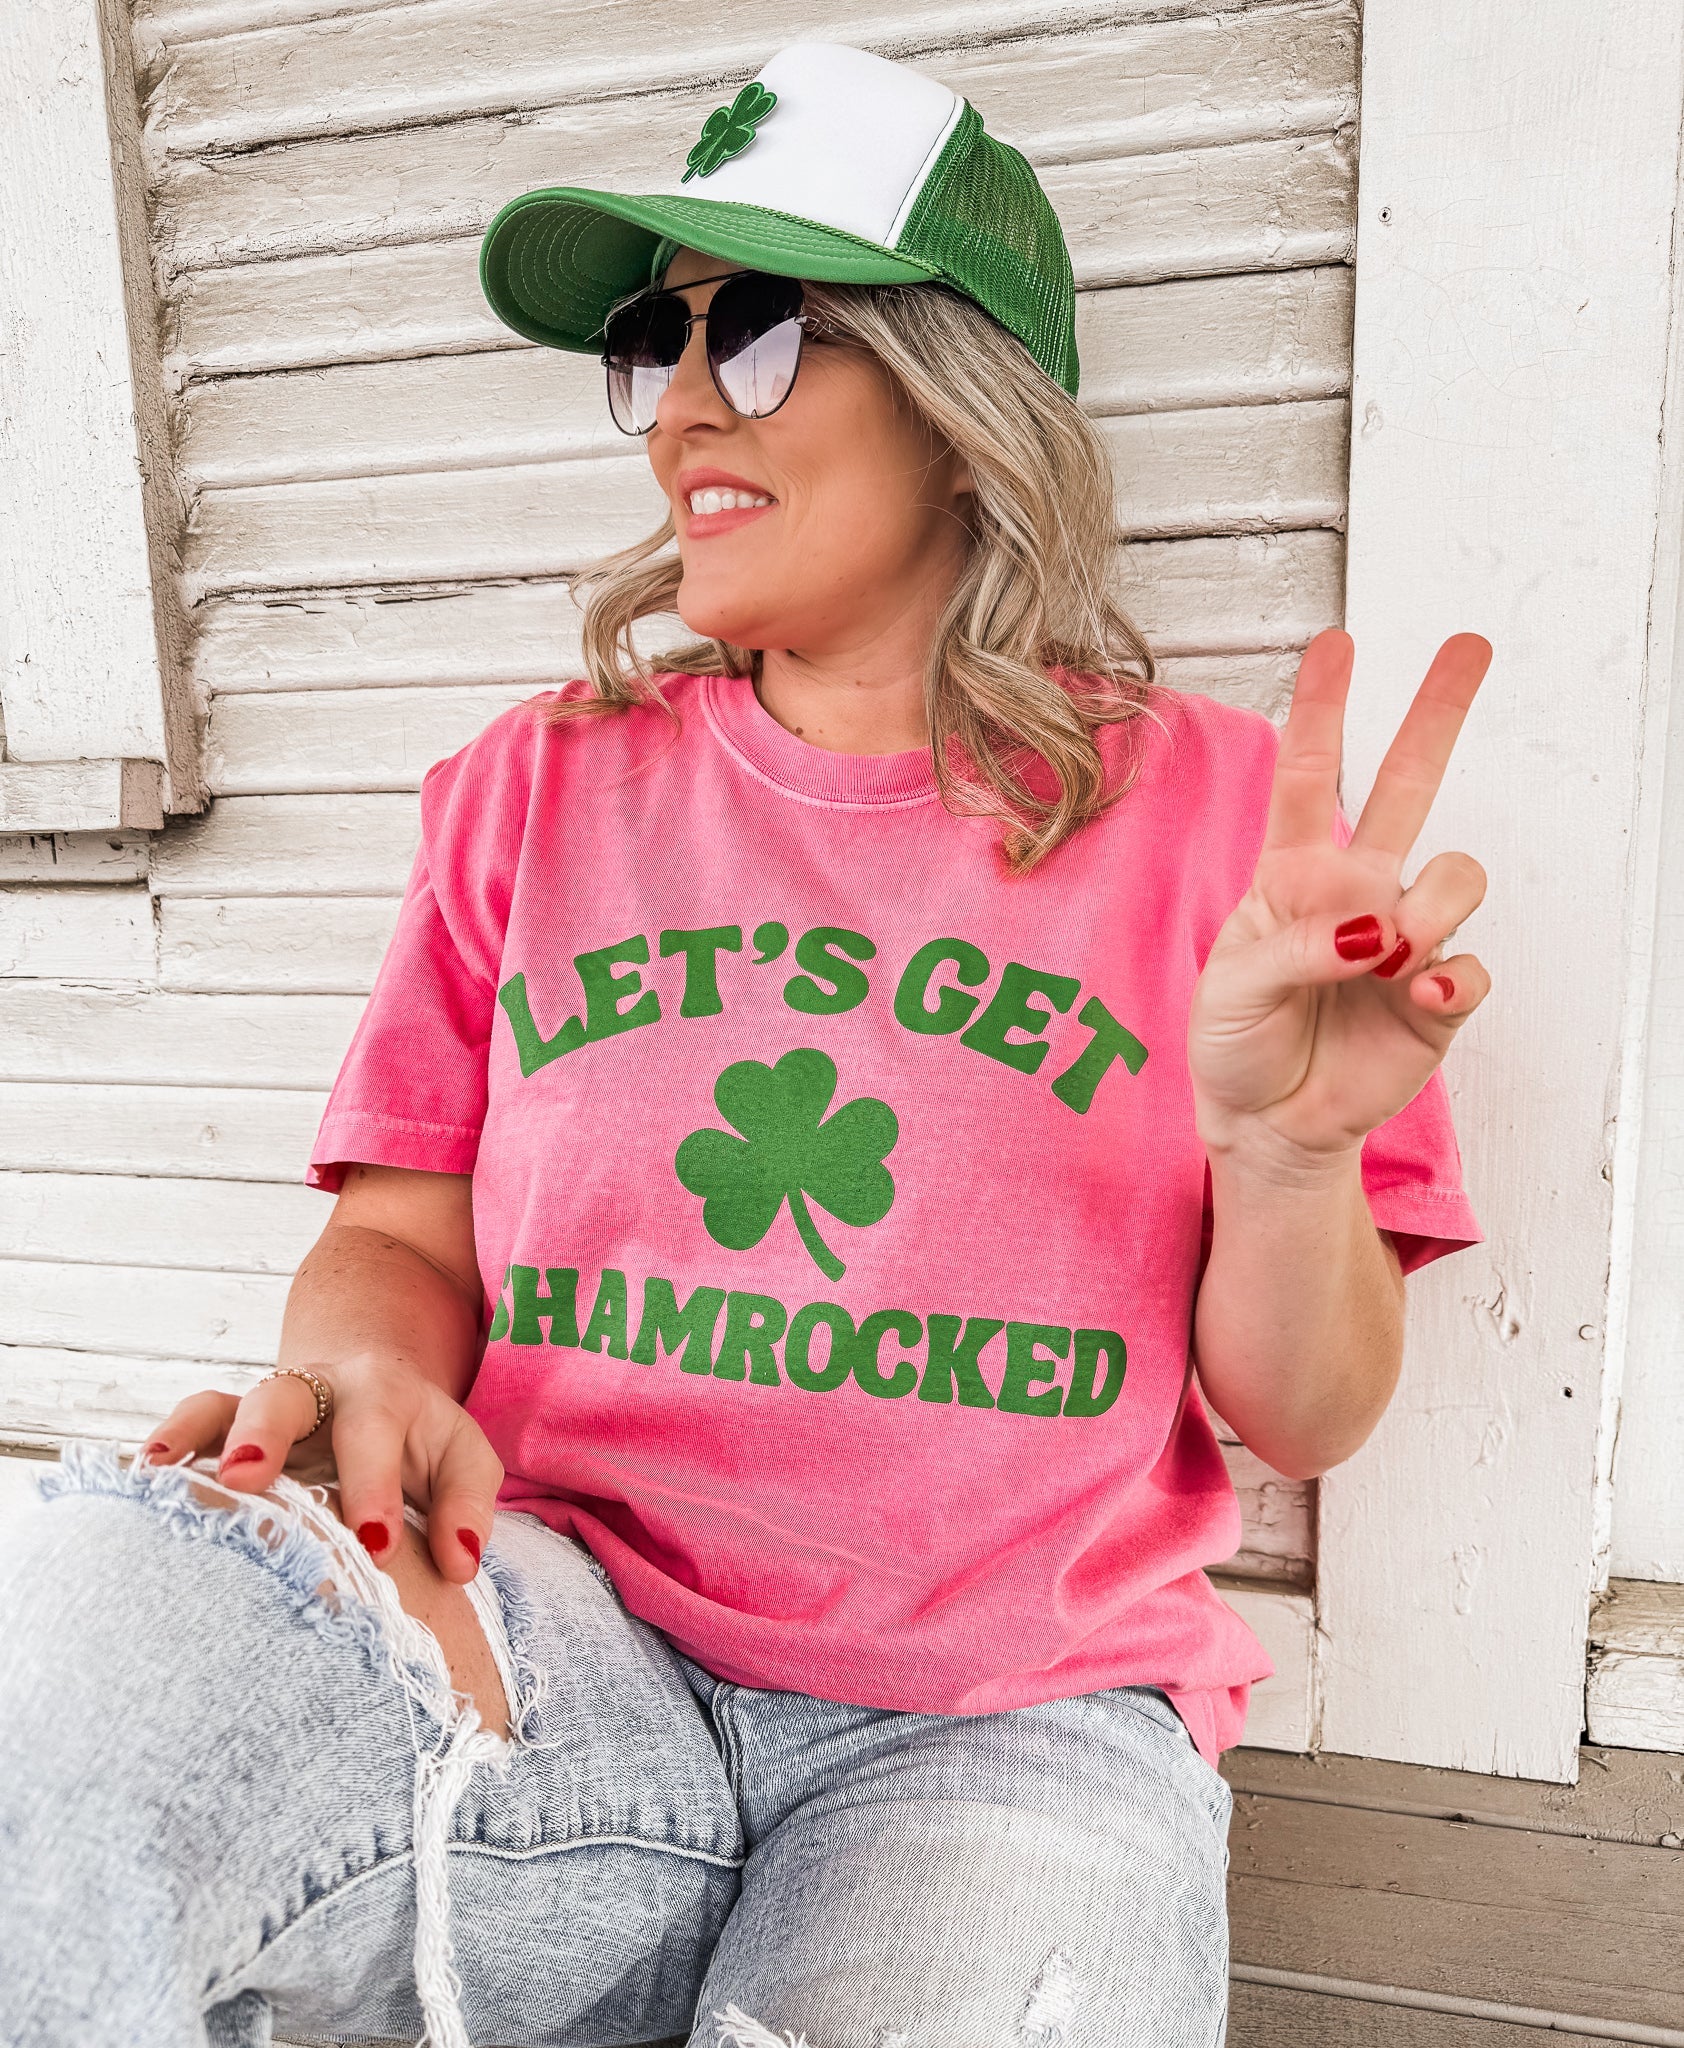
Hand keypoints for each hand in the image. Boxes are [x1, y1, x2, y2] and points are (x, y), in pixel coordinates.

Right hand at [136, 1359, 501, 1584]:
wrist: (375, 1384)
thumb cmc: (420, 1440)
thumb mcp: (462, 1458)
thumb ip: (466, 1505)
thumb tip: (459, 1568)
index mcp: (382, 1396)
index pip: (375, 1436)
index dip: (373, 1488)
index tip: (375, 1545)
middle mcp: (317, 1391)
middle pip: (285, 1397)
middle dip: (264, 1434)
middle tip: (245, 1477)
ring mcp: (264, 1407)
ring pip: (222, 1404)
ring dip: (194, 1436)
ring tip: (161, 1471)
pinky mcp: (226, 1427)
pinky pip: (189, 1425)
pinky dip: (164, 1447)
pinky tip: (139, 1480)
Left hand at [1188, 628, 1491, 1165]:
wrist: (1264, 1122)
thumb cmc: (1237, 1042)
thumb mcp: (1233, 988)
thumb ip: (1296, 946)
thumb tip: (1373, 930)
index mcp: (1293, 874)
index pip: (1311, 777)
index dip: (1324, 709)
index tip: (1338, 643)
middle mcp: (1356, 892)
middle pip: (1407, 785)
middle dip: (1437, 713)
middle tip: (1469, 648)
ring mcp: (1403, 939)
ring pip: (1457, 873)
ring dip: (1429, 907)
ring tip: (1386, 958)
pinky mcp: (1436, 994)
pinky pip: (1472, 963)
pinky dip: (1450, 975)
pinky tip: (1416, 992)